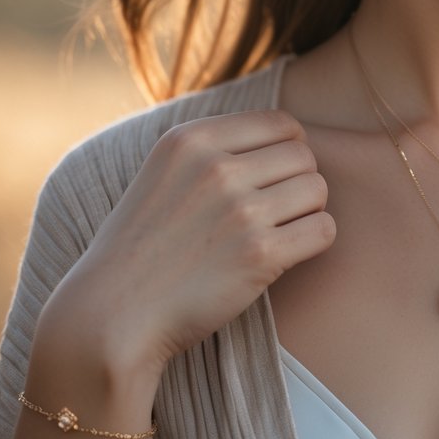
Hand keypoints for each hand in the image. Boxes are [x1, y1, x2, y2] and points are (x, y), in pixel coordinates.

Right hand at [42, 109, 334, 374]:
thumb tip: (286, 134)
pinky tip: (288, 254)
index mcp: (191, 139)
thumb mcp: (164, 174)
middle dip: (299, 182)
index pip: (281, 123)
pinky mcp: (260, 255)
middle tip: (278, 211)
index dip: (289, 149)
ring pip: (318, 190)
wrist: (114, 315)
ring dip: (308, 212)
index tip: (276, 176)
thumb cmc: (143, 248)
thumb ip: (213, 150)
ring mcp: (240, 211)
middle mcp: (216, 168)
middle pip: (304, 155)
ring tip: (280, 231)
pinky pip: (323, 230)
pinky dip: (314, 241)